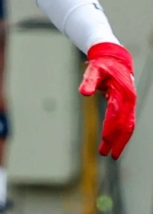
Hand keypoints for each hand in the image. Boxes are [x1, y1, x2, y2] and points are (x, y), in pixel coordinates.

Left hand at [80, 42, 136, 158]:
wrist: (114, 59)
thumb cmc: (102, 65)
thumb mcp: (93, 70)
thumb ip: (88, 81)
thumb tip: (84, 93)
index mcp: (122, 93)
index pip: (116, 115)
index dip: (110, 129)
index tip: (104, 141)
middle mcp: (129, 100)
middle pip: (125, 125)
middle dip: (116, 140)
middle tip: (106, 155)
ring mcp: (130, 104)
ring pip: (128, 127)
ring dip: (120, 141)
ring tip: (111, 154)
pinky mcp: (127, 106)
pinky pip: (126, 123)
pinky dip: (121, 134)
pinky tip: (113, 142)